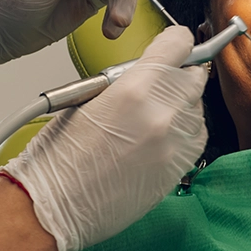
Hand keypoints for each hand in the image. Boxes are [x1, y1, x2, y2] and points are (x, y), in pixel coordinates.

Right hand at [0, 26, 207, 250]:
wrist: (53, 208)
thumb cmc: (58, 157)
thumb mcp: (86, 98)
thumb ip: (125, 80)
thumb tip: (149, 71)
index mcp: (135, 89)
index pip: (179, 44)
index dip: (175, 42)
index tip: (172, 46)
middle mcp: (162, 114)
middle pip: (193, 77)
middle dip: (178, 75)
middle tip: (158, 83)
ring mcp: (173, 145)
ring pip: (198, 110)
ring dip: (181, 106)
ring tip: (151, 116)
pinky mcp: (177, 171)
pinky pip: (195, 139)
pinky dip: (183, 133)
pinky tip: (159, 138)